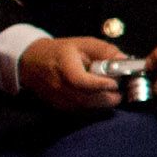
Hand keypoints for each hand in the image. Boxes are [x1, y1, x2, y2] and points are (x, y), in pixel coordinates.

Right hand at [19, 36, 134, 111]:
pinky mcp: (58, 107)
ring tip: (114, 96)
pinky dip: (94, 109)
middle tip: (121, 93)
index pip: (79, 80)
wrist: (32, 62)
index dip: (99, 85)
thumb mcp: (84, 43)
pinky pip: (80, 112)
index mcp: (63, 64)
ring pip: (83, 108)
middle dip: (107, 98)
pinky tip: (102, 100)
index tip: (115, 84)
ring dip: (102, 105)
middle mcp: (57, 84)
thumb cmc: (63, 51)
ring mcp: (56, 98)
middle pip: (84, 99)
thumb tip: (125, 60)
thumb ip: (105, 51)